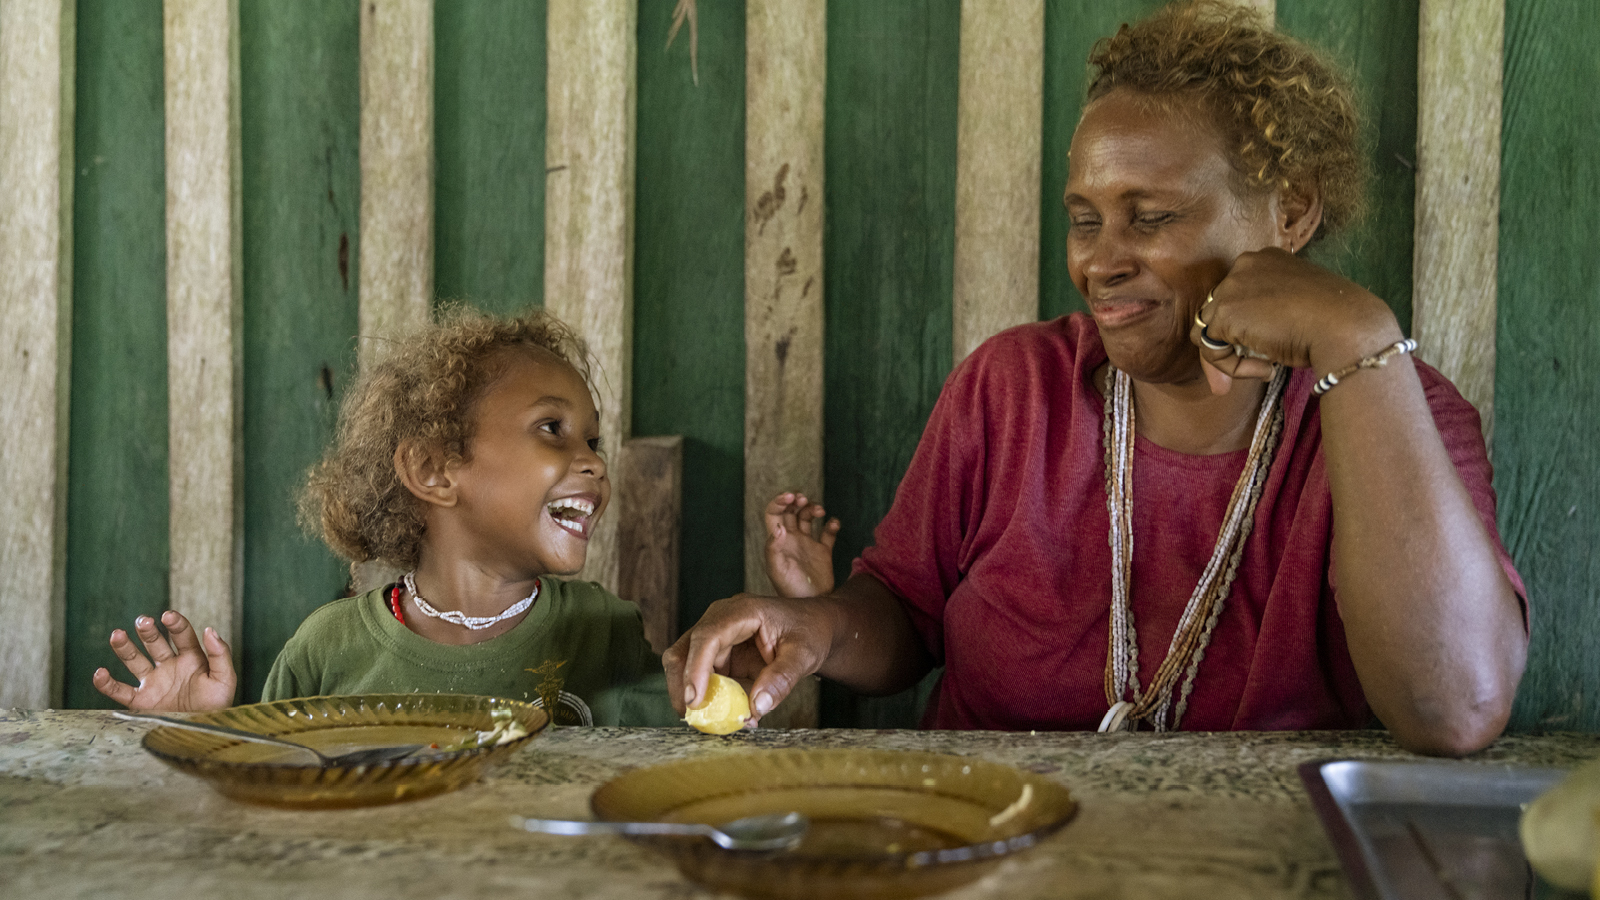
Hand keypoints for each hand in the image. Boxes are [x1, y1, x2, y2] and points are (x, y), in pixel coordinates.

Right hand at [91, 611, 236, 711]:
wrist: (204, 733)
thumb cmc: (218, 706)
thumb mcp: (225, 679)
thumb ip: (220, 654)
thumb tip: (209, 630)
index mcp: (191, 659)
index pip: (181, 635)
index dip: (175, 623)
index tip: (167, 616)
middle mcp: (170, 667)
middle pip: (154, 643)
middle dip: (148, 631)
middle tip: (142, 621)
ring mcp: (154, 683)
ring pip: (134, 661)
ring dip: (124, 647)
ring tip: (117, 634)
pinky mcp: (141, 702)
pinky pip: (120, 691)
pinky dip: (107, 684)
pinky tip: (99, 673)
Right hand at [662, 594, 834, 725]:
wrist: (816, 626)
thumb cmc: (811, 631)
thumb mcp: (804, 655)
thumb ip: (782, 679)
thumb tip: (757, 707)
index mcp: (742, 611)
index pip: (708, 637)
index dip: (696, 668)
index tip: (694, 699)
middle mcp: (722, 619)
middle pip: (686, 649)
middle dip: (683, 685)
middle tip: (692, 717)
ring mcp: (717, 636)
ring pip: (686, 664)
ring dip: (693, 694)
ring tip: (711, 720)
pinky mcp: (719, 654)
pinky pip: (703, 677)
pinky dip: (708, 697)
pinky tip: (727, 714)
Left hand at [763, 491, 840, 597]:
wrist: (811, 606)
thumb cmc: (790, 591)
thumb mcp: (777, 570)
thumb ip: (774, 548)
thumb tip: (778, 528)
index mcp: (777, 541)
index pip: (774, 513)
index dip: (780, 501)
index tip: (791, 497)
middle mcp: (791, 539)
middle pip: (791, 511)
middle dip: (797, 500)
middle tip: (803, 499)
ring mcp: (807, 544)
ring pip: (808, 517)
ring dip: (813, 508)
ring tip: (819, 511)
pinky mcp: (822, 552)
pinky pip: (828, 533)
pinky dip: (832, 524)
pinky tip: (833, 523)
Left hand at [1191, 248, 1402, 394]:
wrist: (1346, 325)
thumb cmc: (1334, 320)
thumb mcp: (1298, 305)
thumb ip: (1270, 310)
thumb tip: (1249, 336)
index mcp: (1265, 259)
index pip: (1238, 293)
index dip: (1244, 325)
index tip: (1263, 346)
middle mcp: (1245, 264)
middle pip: (1218, 309)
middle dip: (1232, 342)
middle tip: (1258, 367)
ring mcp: (1232, 286)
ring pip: (1210, 330)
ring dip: (1233, 357)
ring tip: (1265, 368)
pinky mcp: (1225, 312)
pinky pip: (1211, 350)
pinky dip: (1233, 368)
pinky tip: (1266, 368)